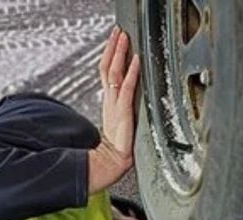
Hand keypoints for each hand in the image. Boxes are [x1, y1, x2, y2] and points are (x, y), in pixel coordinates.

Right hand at [89, 26, 140, 193]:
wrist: (112, 164)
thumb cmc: (117, 149)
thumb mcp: (119, 123)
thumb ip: (121, 110)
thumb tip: (128, 102)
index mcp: (109, 103)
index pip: (106, 73)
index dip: (109, 55)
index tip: (114, 39)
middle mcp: (111, 101)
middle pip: (108, 67)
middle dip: (112, 47)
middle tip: (117, 31)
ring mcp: (115, 106)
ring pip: (114, 73)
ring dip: (119, 53)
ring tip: (123, 37)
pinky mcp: (123, 112)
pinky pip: (127, 88)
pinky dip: (131, 72)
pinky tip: (135, 60)